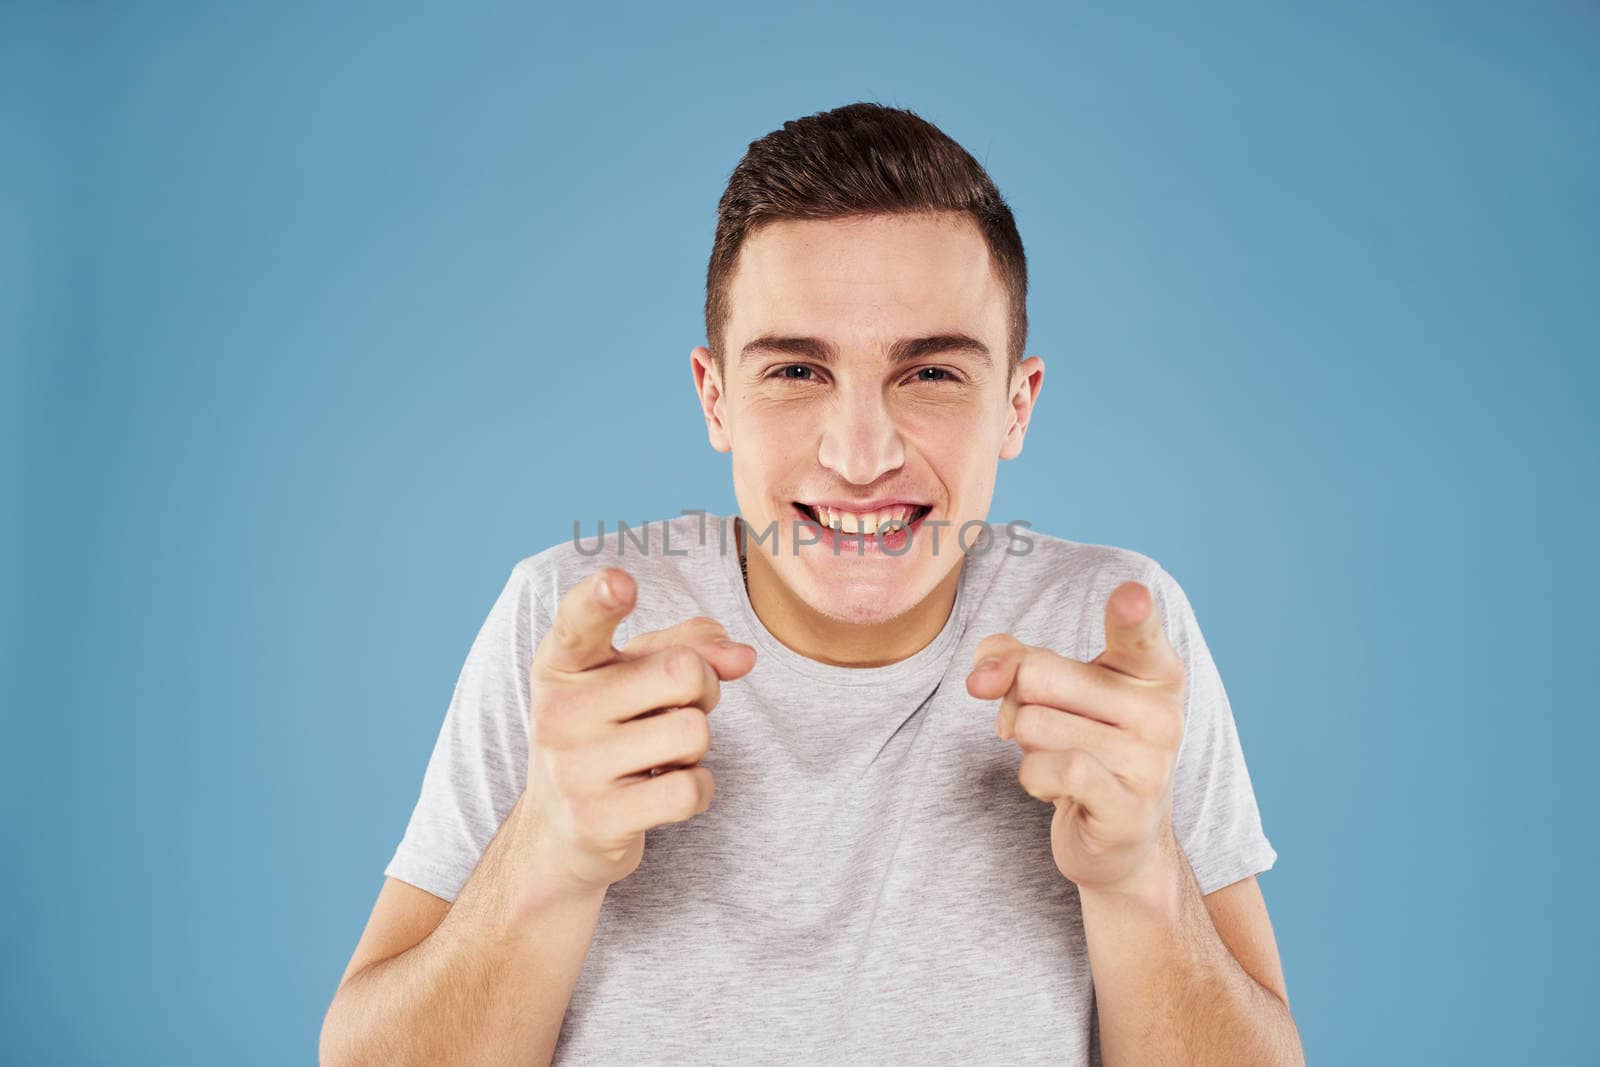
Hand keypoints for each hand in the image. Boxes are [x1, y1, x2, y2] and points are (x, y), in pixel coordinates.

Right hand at [523, 565, 755, 895]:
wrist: (561, 828)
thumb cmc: (611, 731)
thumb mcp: (635, 676)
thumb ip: (690, 647)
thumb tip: (743, 656)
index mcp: (563, 663)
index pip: (580, 622)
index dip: (601, 598)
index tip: (618, 582)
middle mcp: (559, 710)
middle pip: (682, 672)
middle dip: (703, 689)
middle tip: (676, 709)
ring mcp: (574, 768)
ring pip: (693, 733)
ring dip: (697, 746)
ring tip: (660, 754)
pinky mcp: (597, 819)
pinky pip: (691, 789)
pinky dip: (698, 789)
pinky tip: (664, 791)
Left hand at [965, 581, 1185, 893]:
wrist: (1118, 836)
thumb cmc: (1081, 743)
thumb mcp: (1050, 688)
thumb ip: (1010, 657)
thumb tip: (981, 678)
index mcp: (1153, 669)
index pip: (1137, 633)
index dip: (1132, 611)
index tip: (1131, 595)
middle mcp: (1160, 711)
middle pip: (1037, 675)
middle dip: (1017, 701)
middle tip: (1047, 728)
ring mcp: (1150, 763)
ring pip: (1032, 724)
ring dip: (1026, 746)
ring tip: (1059, 760)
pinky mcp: (1126, 808)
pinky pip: (1048, 769)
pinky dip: (1032, 778)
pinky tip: (1056, 789)